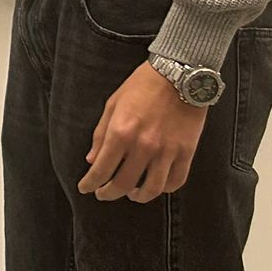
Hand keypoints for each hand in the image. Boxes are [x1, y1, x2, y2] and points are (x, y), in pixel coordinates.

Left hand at [78, 63, 207, 203]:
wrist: (180, 73)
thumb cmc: (142, 85)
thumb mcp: (113, 104)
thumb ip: (101, 134)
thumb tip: (92, 160)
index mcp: (121, 132)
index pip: (101, 170)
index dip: (90, 184)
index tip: (85, 188)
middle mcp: (143, 146)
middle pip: (123, 185)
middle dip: (109, 194)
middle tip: (104, 194)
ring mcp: (167, 151)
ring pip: (151, 189)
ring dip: (138, 197)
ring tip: (131, 194)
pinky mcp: (186, 152)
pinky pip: (175, 181)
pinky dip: (164, 189)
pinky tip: (155, 185)